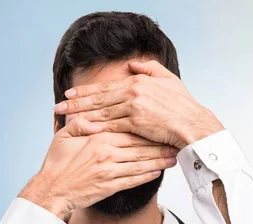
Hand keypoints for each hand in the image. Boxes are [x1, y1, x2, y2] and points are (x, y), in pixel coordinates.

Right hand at [18, 116, 178, 220]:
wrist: (51, 190)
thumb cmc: (56, 164)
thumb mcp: (63, 137)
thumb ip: (79, 123)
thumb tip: (91, 113)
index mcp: (97, 138)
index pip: (128, 130)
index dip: (146, 129)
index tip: (160, 126)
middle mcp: (106, 153)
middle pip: (139, 147)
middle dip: (159, 145)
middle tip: (175, 142)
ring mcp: (109, 171)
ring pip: (140, 164)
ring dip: (158, 161)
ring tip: (173, 158)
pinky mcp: (109, 187)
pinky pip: (133, 180)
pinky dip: (147, 176)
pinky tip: (157, 172)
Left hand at [53, 60, 224, 149]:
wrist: (193, 123)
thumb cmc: (183, 105)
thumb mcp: (168, 80)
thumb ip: (149, 69)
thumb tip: (131, 65)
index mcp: (137, 81)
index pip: (105, 87)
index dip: (85, 91)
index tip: (69, 93)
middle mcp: (133, 92)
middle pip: (98, 99)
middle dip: (75, 102)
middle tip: (58, 106)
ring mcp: (133, 107)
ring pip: (101, 112)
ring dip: (80, 115)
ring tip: (64, 118)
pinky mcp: (136, 123)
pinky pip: (111, 126)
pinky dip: (96, 128)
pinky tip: (82, 129)